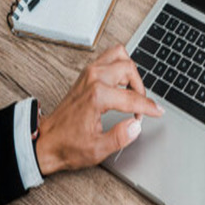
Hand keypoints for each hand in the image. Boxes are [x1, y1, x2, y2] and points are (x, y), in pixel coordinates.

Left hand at [35, 44, 162, 174]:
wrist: (46, 141)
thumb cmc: (67, 145)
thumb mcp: (97, 149)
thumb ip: (120, 137)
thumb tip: (136, 126)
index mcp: (97, 96)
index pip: (133, 98)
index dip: (149, 108)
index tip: (158, 112)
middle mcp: (93, 79)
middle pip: (129, 69)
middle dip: (141, 88)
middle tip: (141, 106)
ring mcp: (88, 73)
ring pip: (120, 56)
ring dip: (131, 72)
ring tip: (133, 91)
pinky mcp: (86, 74)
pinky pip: (110, 57)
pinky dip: (121, 66)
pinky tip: (123, 83)